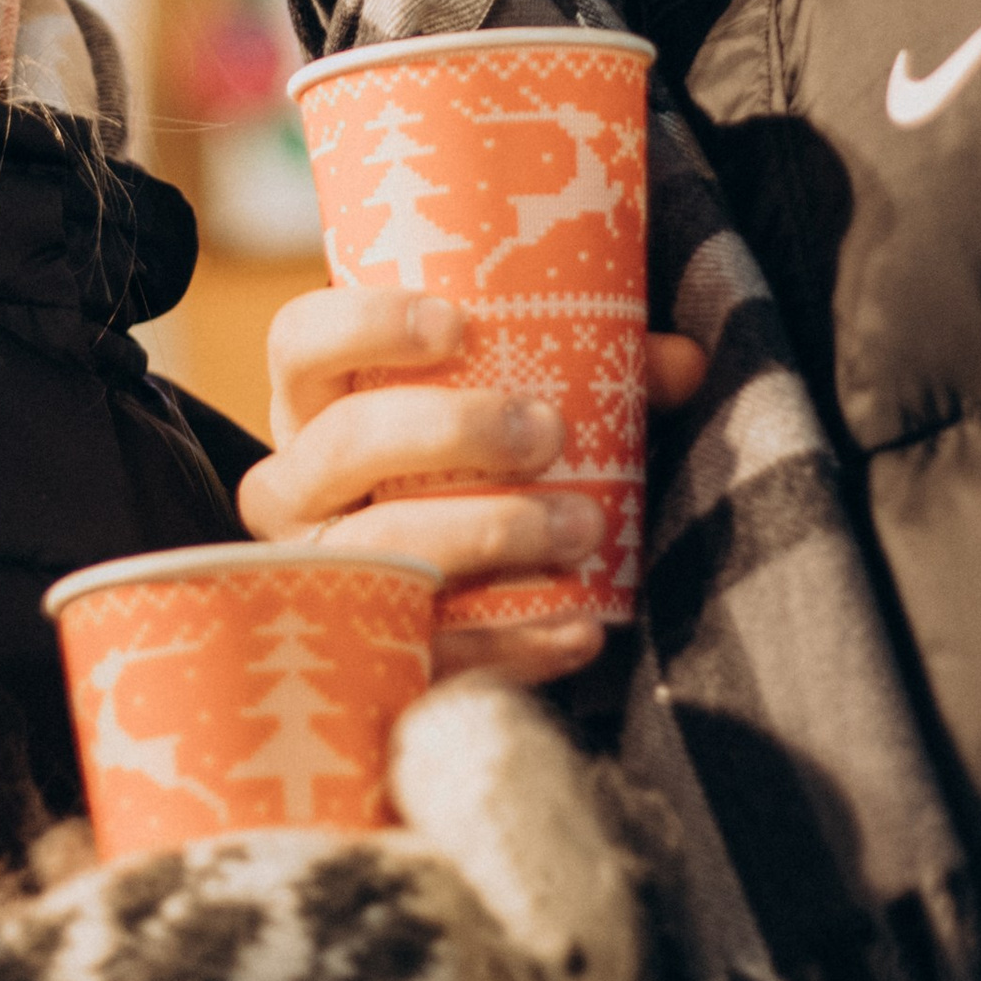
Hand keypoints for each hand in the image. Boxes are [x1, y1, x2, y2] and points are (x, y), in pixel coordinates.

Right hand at [238, 292, 709, 686]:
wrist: (410, 608)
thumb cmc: (456, 476)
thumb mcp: (493, 410)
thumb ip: (583, 372)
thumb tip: (685, 363)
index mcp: (313, 407)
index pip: (302, 343)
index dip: (364, 324)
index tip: (456, 322)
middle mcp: (294, 489)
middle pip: (343, 443)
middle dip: (450, 430)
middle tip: (546, 432)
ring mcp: (317, 577)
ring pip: (377, 550)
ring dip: (487, 532)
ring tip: (581, 526)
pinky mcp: (358, 658)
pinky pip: (424, 653)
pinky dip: (510, 643)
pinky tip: (580, 626)